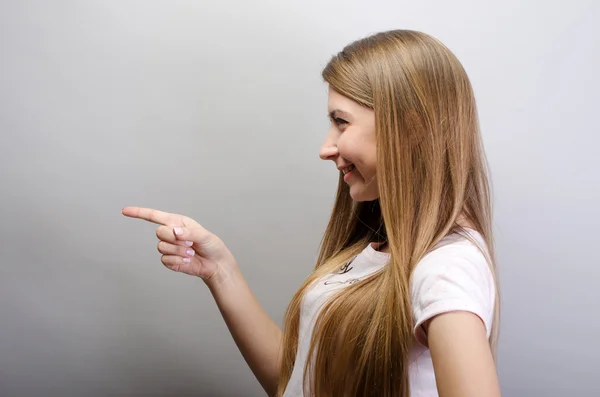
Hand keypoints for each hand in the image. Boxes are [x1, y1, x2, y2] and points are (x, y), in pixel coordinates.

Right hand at [122, 207, 237, 284]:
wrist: (215, 264)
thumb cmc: (212, 245)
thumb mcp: (204, 235)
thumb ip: (189, 232)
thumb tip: (174, 231)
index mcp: (177, 222)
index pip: (154, 216)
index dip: (138, 213)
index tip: (125, 211)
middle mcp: (171, 233)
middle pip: (159, 232)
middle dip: (174, 239)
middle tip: (190, 242)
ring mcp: (169, 247)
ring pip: (161, 247)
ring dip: (178, 251)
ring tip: (191, 252)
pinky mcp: (169, 260)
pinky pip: (165, 259)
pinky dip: (178, 260)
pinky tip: (187, 260)